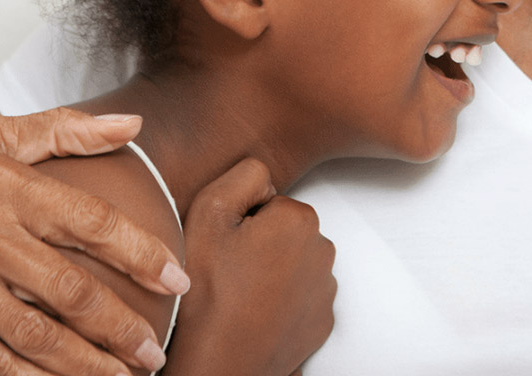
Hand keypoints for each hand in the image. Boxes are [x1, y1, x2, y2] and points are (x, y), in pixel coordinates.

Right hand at [0, 108, 189, 375]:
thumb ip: (69, 129)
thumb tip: (135, 122)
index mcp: (11, 188)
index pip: (91, 221)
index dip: (140, 251)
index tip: (177, 277)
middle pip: (70, 289)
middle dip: (120, 326)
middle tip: (156, 350)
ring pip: (35, 335)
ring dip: (85, 364)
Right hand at [161, 159, 335, 375]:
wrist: (214, 365)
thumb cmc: (205, 292)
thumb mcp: (209, 209)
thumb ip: (246, 173)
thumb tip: (266, 178)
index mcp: (300, 218)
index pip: (271, 202)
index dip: (244, 220)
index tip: (229, 245)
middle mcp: (323, 250)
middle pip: (286, 230)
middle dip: (262, 243)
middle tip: (232, 270)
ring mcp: (326, 290)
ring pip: (295, 262)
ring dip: (273, 271)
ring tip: (242, 294)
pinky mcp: (323, 321)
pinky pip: (302, 295)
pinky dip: (283, 300)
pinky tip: (257, 313)